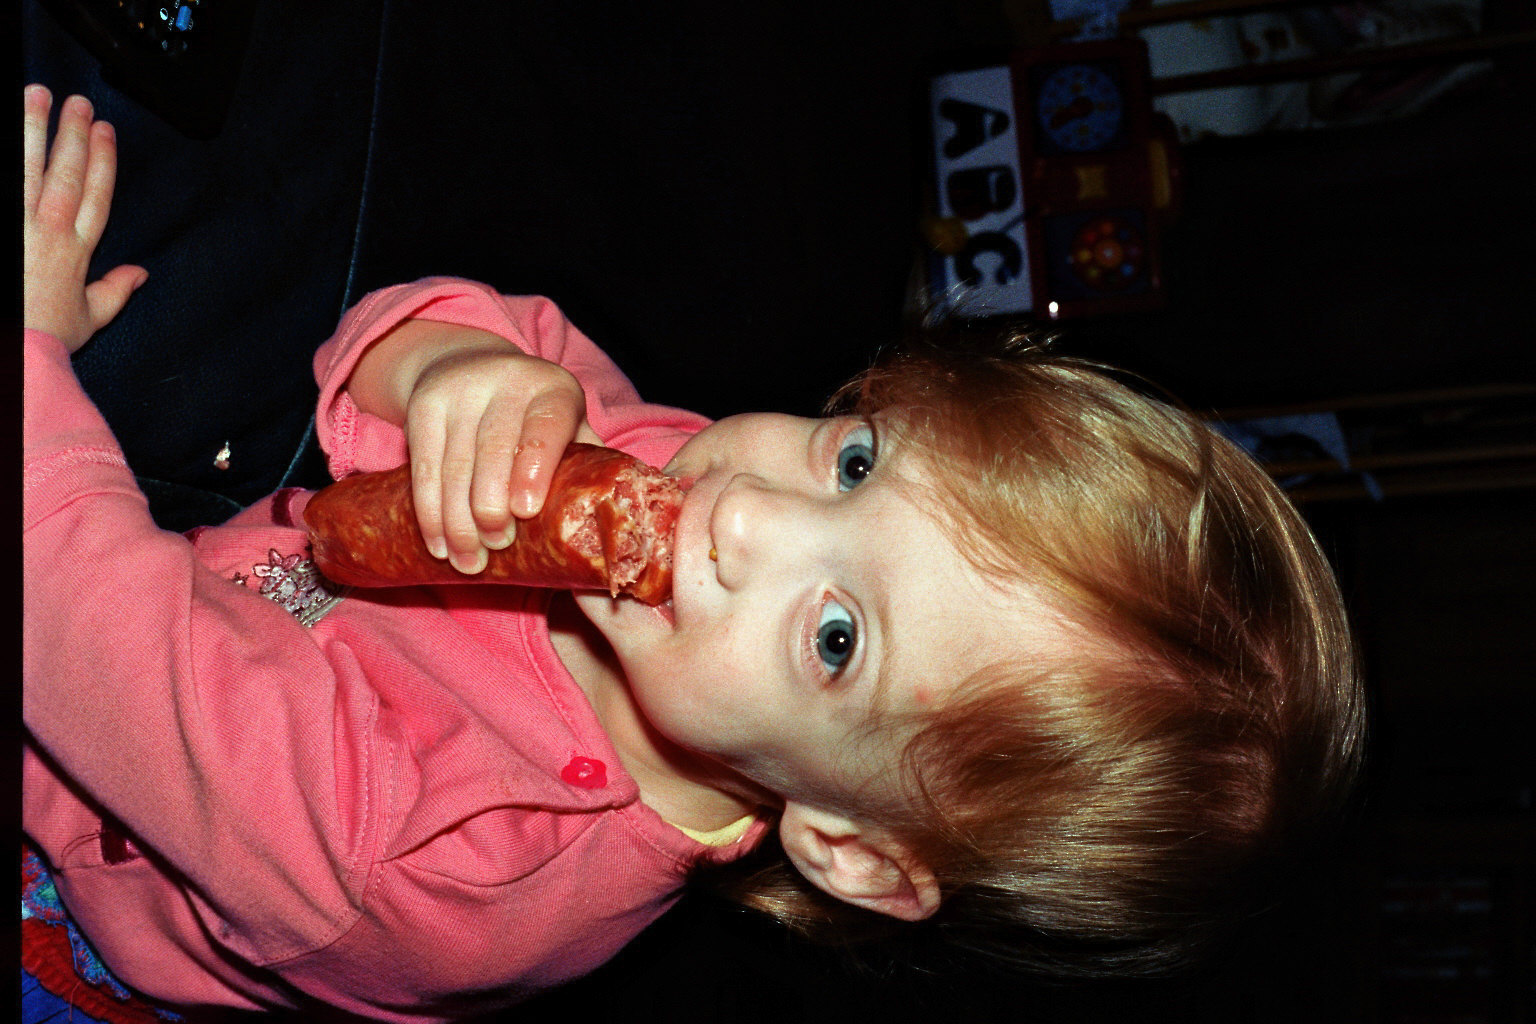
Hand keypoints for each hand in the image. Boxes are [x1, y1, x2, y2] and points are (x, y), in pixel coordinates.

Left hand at [23, 85, 146, 351]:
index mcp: (78, 252)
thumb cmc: (47, 338)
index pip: (96, 194)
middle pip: (65, 172)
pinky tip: (9, 131)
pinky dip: (6, 156)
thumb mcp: (89, 319)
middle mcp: (50, 232)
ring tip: (37, 96)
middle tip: (75, 101)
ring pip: (30, 168)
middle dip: (72, 133)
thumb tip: (141, 273)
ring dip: (35, 129)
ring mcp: (20, 227)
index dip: (102, 160)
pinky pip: (3, 183)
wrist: (15, 351)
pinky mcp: (1, 227)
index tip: (104, 130)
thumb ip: (115, 291)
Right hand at [350, 320, 600, 573]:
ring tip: (468, 561)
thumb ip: (587, 467)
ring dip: (458, 521)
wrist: (473, 366)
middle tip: (496, 546)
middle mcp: (507, 380)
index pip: (545, 426)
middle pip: (493, 449)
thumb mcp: (567, 427)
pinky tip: (438, 543)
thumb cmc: (536, 418)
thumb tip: (616, 527)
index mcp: (554, 389)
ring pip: (453, 464)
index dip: (535, 468)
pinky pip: (422, 467)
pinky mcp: (423, 405)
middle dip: (491, 506)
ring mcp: (460, 390)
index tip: (525, 511)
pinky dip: (429, 512)